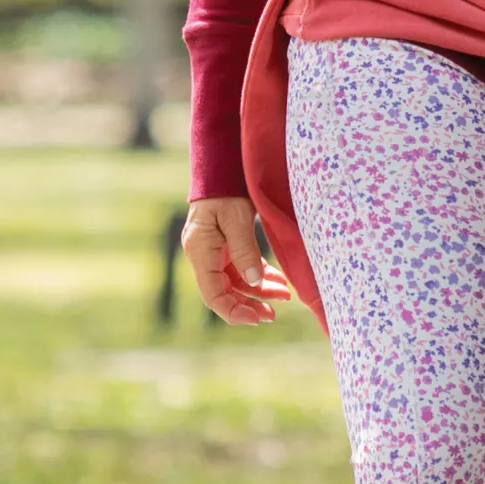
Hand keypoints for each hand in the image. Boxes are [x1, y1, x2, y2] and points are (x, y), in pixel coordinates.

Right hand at [180, 196, 286, 324]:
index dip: (234, 311)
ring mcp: (213, 250)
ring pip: (236, 281)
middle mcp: (203, 255)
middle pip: (224, 292)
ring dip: (259, 290)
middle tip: (274, 314)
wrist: (222, 165)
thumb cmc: (227, 188)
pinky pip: (241, 267)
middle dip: (250, 304)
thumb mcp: (237, 219)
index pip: (213, 295)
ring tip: (284, 295)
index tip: (257, 318)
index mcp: (200, 251)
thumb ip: (245, 251)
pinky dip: (258, 275)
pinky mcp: (224, 245)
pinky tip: (277, 281)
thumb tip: (254, 283)